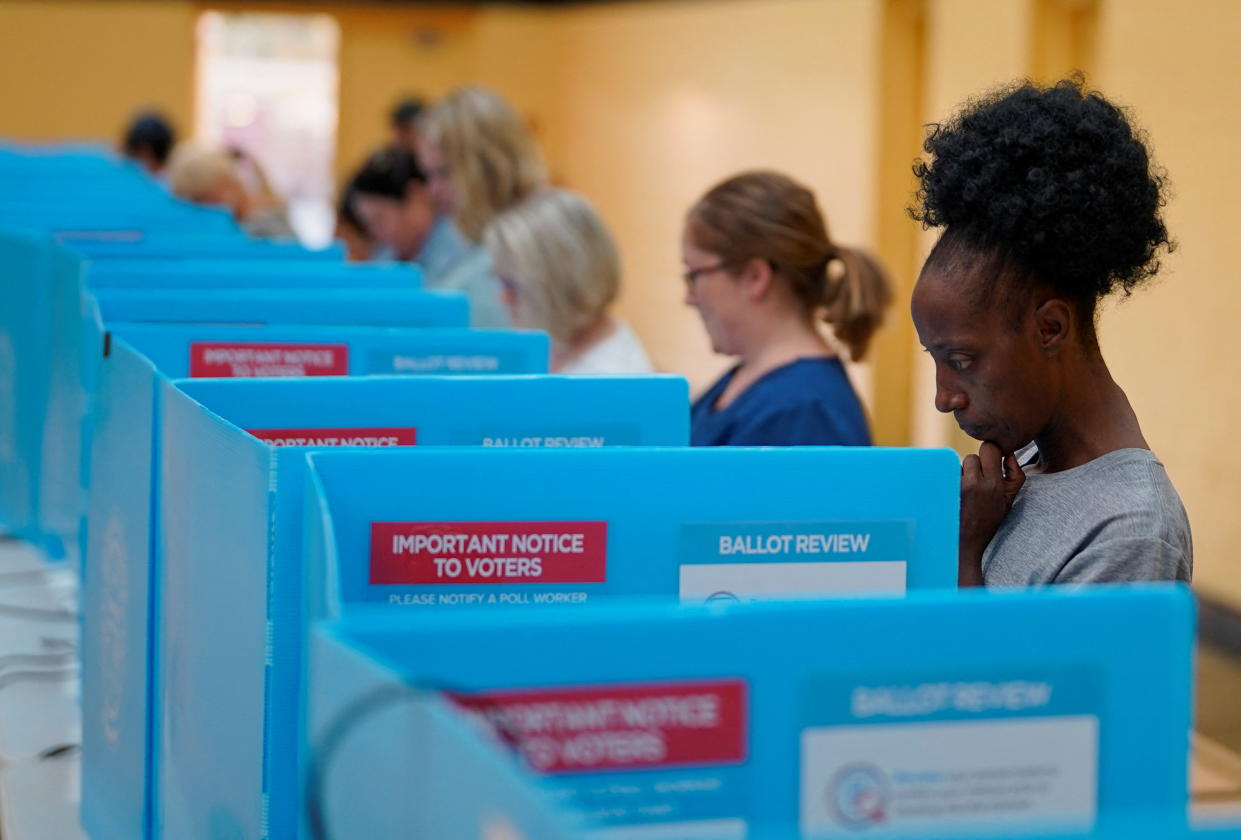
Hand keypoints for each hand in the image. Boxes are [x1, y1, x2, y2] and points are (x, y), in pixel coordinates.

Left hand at [958, 441, 1024, 585]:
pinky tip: (955, 496)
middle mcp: (975, 483)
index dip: (991, 452)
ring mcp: (956, 487)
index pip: (989, 449)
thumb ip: (1014, 475)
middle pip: (972, 457)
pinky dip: (950, 482)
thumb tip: (1009, 453)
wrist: (966, 543)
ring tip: (966, 493)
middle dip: (975, 466)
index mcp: (994, 484)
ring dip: (962, 474)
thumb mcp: (1009, 500)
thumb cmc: (989, 521)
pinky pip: (947, 476)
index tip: (991, 460)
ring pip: (958, 466)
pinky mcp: (944, 490)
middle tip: (977, 482)